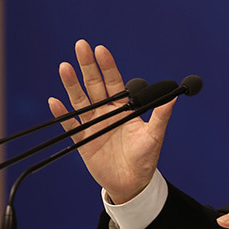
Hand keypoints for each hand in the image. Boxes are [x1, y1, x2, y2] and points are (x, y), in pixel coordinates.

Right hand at [48, 39, 175, 202]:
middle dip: (88, 65)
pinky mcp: (83, 140)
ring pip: (80, 100)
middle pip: (94, 84)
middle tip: (81, 45)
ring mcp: (93, 124)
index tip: (101, 49)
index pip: (114, 81)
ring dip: (72, 84)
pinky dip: (62, 113)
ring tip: (65, 67)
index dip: (107, 66)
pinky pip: (70, 124)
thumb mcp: (155, 135)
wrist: (133, 182)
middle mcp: (106, 111)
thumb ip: (161, 115)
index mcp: (123, 107)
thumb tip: (173, 95)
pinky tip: (55, 101)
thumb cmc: (146, 157)